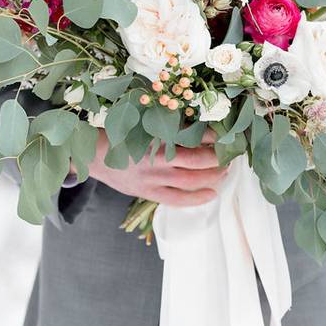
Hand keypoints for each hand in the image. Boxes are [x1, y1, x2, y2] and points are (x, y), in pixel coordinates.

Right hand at [86, 128, 226, 206]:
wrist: (96, 155)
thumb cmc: (124, 136)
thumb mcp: (145, 125)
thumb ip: (169, 127)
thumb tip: (199, 126)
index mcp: (156, 136)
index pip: (191, 136)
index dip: (211, 136)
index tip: (224, 134)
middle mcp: (156, 157)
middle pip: (196, 159)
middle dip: (217, 158)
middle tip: (230, 154)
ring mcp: (153, 178)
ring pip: (190, 180)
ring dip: (212, 176)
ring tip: (224, 171)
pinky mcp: (148, 192)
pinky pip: (177, 199)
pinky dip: (196, 198)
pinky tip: (212, 194)